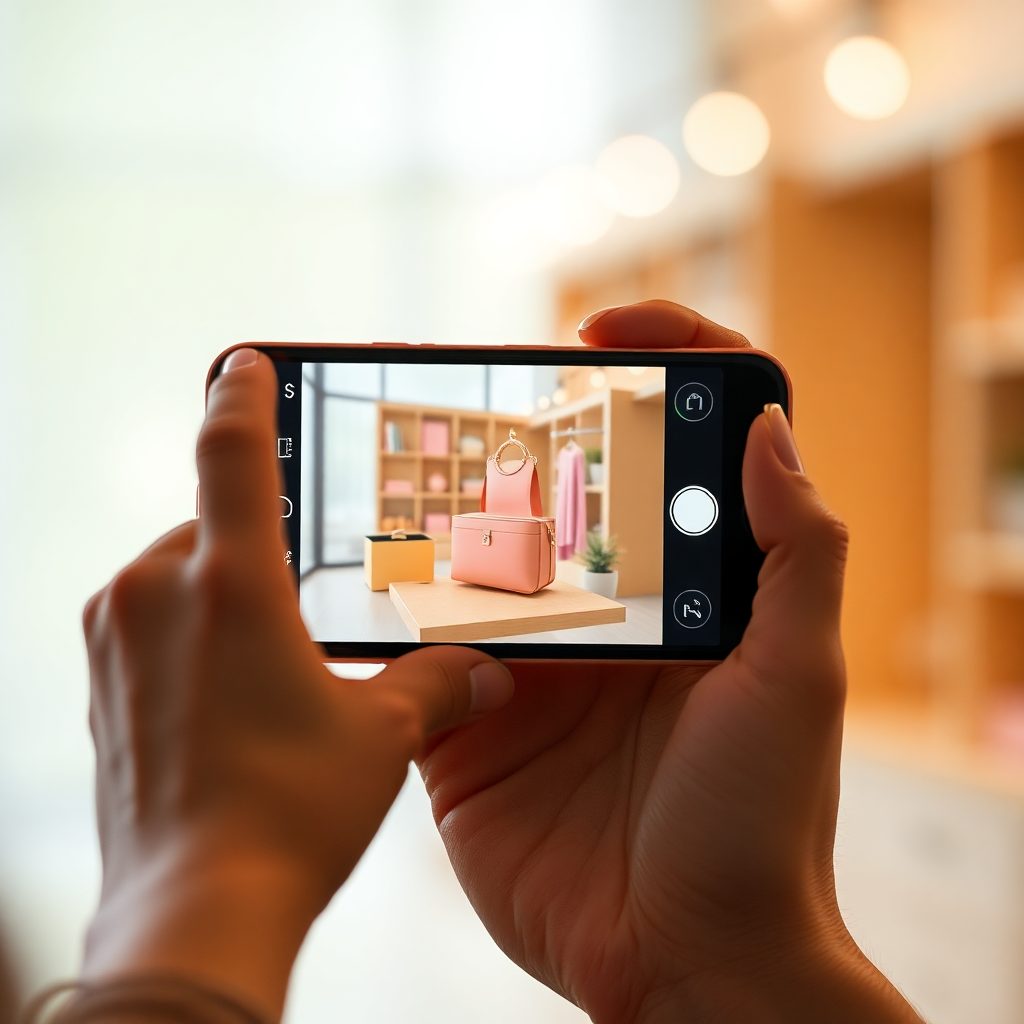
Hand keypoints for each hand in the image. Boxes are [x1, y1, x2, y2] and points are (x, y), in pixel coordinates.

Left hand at [81, 349, 513, 1018]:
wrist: (194, 911)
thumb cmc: (288, 812)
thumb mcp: (381, 736)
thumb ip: (437, 686)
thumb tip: (487, 673)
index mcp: (231, 585)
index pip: (232, 453)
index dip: (244, 395)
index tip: (246, 360)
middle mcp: (156, 594)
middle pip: (213, 526)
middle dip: (260, 552)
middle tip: (306, 603)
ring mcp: (114, 638)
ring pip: (178, 578)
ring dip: (225, 598)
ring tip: (273, 666)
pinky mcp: (96, 684)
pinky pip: (149, 626)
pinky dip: (190, 637)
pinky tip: (228, 699)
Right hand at [419, 302, 920, 1022]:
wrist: (684, 960)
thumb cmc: (761, 819)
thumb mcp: (800, 676)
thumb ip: (795, 549)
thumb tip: (768, 427)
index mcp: (681, 590)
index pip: (668, 452)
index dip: (652, 367)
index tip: (601, 329)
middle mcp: (603, 615)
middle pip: (549, 491)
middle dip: (504, 422)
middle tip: (453, 372)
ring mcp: (529, 666)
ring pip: (468, 559)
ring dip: (427, 502)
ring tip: (382, 445)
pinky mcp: (466, 722)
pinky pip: (413, 651)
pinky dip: (380, 606)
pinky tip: (346, 556)